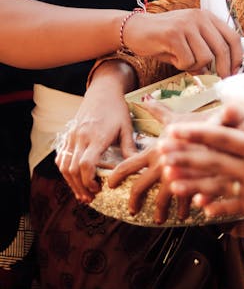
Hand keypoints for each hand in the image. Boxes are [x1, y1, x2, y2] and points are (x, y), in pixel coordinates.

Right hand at [56, 70, 136, 202]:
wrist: (103, 90)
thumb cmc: (117, 108)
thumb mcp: (127, 127)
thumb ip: (129, 148)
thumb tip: (138, 168)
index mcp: (97, 136)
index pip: (86, 164)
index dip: (89, 181)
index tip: (99, 190)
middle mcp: (81, 137)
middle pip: (73, 169)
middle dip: (80, 187)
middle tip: (91, 198)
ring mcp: (72, 136)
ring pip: (64, 165)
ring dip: (71, 182)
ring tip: (82, 194)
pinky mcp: (68, 135)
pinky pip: (61, 157)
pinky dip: (65, 171)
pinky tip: (74, 180)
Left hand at [107, 100, 210, 222]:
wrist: (227, 129)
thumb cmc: (200, 123)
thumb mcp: (177, 118)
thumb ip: (159, 111)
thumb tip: (145, 99)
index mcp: (156, 150)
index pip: (128, 165)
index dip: (116, 176)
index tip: (110, 185)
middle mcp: (163, 165)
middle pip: (140, 188)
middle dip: (134, 202)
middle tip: (132, 210)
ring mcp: (178, 176)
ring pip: (163, 199)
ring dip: (160, 211)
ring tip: (160, 219)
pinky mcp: (193, 186)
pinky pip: (186, 202)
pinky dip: (184, 208)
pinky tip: (186, 214)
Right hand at [124, 8, 241, 77]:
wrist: (135, 29)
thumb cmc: (164, 39)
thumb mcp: (190, 39)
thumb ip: (207, 49)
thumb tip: (225, 70)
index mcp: (207, 17)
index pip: (233, 37)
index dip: (237, 57)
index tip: (234, 72)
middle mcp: (200, 17)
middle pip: (222, 49)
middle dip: (222, 69)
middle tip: (217, 80)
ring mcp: (187, 25)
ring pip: (205, 57)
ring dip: (195, 67)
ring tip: (183, 61)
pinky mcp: (173, 34)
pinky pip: (188, 60)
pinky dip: (182, 66)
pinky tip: (173, 58)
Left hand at [159, 113, 243, 220]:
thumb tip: (240, 116)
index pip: (221, 136)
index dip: (196, 133)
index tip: (175, 129)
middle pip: (212, 161)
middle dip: (185, 156)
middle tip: (162, 153)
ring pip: (217, 185)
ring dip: (192, 183)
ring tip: (171, 181)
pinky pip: (233, 206)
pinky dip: (216, 206)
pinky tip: (200, 207)